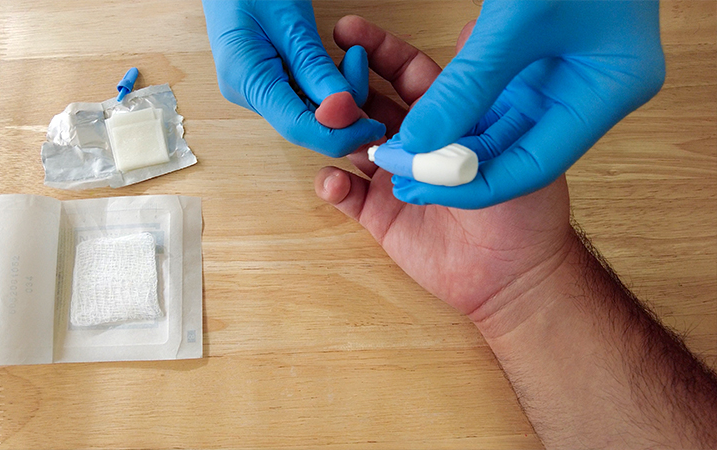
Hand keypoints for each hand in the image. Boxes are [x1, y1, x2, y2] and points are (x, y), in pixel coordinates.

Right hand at [202, 0, 384, 156]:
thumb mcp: (288, 21)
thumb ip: (315, 67)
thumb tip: (344, 107)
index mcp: (246, 79)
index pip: (297, 128)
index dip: (339, 135)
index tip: (373, 127)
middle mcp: (248, 93)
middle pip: (306, 122)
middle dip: (343, 106)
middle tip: (360, 66)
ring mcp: (256, 90)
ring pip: (309, 110)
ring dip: (338, 92)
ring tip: (352, 57)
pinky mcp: (267, 82)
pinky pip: (304, 96)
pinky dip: (327, 85)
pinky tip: (340, 63)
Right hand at [315, 16, 574, 317]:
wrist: (517, 276)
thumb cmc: (527, 210)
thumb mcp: (509, 142)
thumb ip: (479, 92)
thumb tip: (472, 27)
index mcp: (446, 119)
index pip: (406, 72)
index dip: (377, 50)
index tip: (347, 31)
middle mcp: (415, 144)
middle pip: (369, 104)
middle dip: (345, 88)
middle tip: (327, 82)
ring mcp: (393, 179)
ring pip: (351, 144)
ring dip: (335, 132)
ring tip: (328, 126)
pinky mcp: (379, 216)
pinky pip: (345, 195)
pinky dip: (332, 185)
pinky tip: (334, 180)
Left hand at [391, 1, 664, 207]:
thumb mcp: (518, 20)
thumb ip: (469, 82)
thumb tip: (417, 139)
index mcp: (607, 91)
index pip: (534, 166)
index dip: (472, 186)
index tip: (418, 187)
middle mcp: (586, 92)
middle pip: (513, 150)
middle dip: (451, 162)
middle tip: (398, 167)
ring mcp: (563, 76)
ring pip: (496, 125)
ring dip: (446, 134)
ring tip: (396, 143)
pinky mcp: (537, 59)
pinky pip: (490, 96)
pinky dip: (453, 105)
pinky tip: (416, 111)